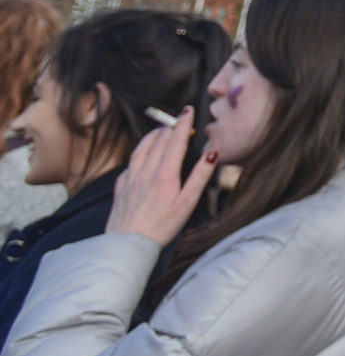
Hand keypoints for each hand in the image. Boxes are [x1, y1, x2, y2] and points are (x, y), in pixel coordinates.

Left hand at [107, 108, 217, 247]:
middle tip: (179, 119)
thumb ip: (200, 176)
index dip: (182, 124)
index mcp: (165, 175)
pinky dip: (140, 152)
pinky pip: (131, 162)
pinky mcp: (120, 187)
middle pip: (158, 141)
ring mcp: (130, 178)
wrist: (127, 245)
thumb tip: (211, 153)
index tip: (188, 110)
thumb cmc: (161, 227)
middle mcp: (145, 172)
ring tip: (161, 129)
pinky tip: (143, 155)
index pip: (175, 141)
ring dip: (153, 135)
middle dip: (170, 127)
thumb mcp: (188, 203)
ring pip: (141, 148)